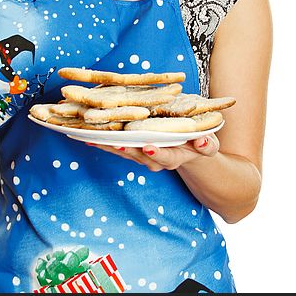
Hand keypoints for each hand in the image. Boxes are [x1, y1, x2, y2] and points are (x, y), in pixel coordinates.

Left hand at [86, 133, 219, 171]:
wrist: (189, 151)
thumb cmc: (199, 143)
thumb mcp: (209, 143)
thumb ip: (206, 145)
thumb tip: (203, 143)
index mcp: (174, 156)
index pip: (165, 156)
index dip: (156, 152)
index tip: (148, 146)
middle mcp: (155, 159)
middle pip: (138, 155)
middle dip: (125, 149)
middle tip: (113, 142)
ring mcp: (141, 156)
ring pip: (123, 151)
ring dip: (107, 145)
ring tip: (92, 138)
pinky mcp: (132, 151)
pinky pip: (116, 147)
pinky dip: (103, 142)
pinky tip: (86, 136)